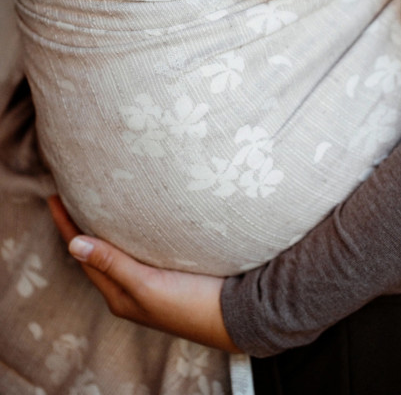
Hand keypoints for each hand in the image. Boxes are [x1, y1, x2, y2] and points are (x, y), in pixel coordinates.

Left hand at [47, 196, 240, 352]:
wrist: (234, 315)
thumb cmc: (191, 304)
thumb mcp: (148, 285)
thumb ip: (113, 264)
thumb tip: (74, 244)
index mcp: (120, 295)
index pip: (85, 256)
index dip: (67, 227)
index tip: (54, 198)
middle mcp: (131, 288)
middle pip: (98, 253)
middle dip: (81, 227)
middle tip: (72, 197)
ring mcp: (151, 281)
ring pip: (119, 251)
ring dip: (105, 230)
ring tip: (97, 205)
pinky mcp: (170, 272)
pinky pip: (139, 251)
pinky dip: (129, 235)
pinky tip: (136, 222)